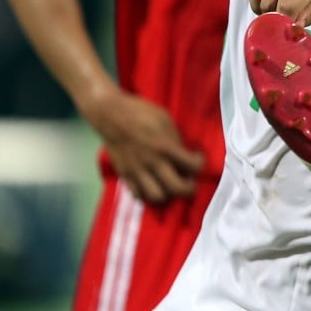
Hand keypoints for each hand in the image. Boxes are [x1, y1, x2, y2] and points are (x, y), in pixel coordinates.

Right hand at [81, 86, 203, 204]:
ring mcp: (137, 171)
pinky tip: (153, 184)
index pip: (193, 166)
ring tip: (170, 184)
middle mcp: (152, 162)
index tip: (197, 158)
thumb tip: (185, 154)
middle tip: (189, 180)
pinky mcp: (124, 174)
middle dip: (189, 188)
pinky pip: (138, 195)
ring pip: (158, 197)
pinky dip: (148, 194)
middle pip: (177, 188)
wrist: (111, 115)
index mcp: (165, 147)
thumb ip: (175, 140)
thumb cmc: (141, 113)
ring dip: (168, 194)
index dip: (200, 164)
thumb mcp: (165, 121)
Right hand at [248, 0, 310, 25]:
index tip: (289, 29)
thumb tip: (294, 27)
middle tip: (290, 16)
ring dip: (269, 10)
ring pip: (262, 1)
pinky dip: (258, 1)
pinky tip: (271, 1)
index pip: (288, 8)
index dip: (285, 23)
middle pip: (273, 7)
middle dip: (279, 17)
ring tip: (283, 6)